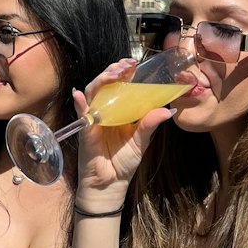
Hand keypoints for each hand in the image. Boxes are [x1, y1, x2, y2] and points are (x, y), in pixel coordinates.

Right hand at [73, 60, 171, 203]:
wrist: (111, 184)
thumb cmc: (124, 162)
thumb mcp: (141, 141)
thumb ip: (150, 124)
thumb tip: (168, 110)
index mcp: (118, 110)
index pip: (119, 85)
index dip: (124, 73)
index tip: (133, 63)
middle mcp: (104, 111)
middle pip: (104, 85)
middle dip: (113, 71)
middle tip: (126, 65)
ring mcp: (93, 120)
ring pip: (92, 93)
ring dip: (101, 81)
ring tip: (113, 74)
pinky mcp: (85, 132)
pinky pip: (81, 115)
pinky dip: (79, 104)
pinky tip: (79, 95)